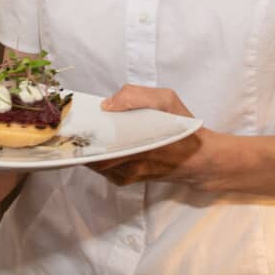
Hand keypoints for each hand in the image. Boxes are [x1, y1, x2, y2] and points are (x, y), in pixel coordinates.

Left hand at [88, 85, 220, 187]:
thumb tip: (107, 104)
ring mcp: (128, 175)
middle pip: (92, 156)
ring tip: (83, 132)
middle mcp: (132, 164)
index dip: (84, 134)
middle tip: (75, 126)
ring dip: (87, 150)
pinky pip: (103, 169)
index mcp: (141, 144)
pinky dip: (96, 157)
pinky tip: (98, 143)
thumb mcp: (167, 100)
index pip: (100, 144)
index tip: (75, 122)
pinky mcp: (127, 179)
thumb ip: (136, 96)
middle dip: (81, 142)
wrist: (199, 159)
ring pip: (95, 164)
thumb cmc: (184, 128)